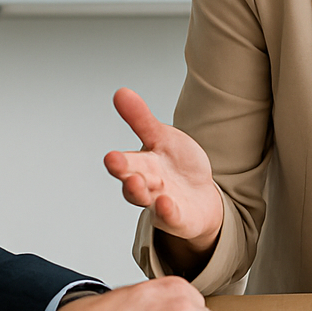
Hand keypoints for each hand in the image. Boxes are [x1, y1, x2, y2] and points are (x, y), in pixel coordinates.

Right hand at [103, 87, 223, 272]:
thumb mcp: (162, 138)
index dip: (118, 161)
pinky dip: (167, 212)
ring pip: (146, 201)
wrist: (200, 197)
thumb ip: (141, 119)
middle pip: (131, 181)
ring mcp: (160, 205)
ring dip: (140, 192)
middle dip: (123, 172)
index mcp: (141, 165)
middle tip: (114, 162)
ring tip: (136, 182)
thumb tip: (120, 92)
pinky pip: (171, 217)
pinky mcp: (178, 218)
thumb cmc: (176, 166)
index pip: (126, 163)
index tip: (110, 155)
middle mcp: (147, 186)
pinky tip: (166, 203)